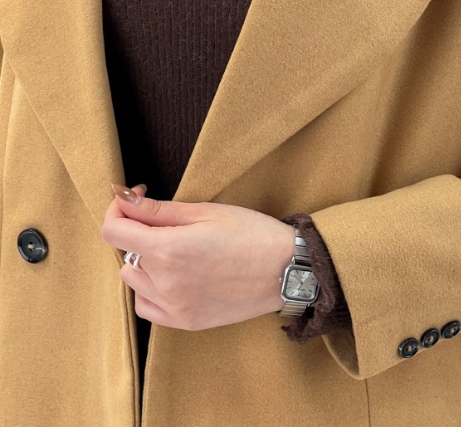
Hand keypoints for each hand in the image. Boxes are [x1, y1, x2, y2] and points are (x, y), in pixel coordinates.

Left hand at [100, 184, 295, 329]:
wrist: (286, 270)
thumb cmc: (251, 233)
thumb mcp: (205, 211)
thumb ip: (158, 209)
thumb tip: (123, 198)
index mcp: (168, 249)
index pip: (113, 231)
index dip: (118, 209)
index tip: (136, 197)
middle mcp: (165, 282)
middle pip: (124, 253)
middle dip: (137, 230)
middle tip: (166, 220)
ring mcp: (174, 306)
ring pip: (133, 279)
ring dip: (142, 260)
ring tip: (173, 247)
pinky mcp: (185, 322)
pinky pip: (146, 305)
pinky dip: (149, 289)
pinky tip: (170, 275)